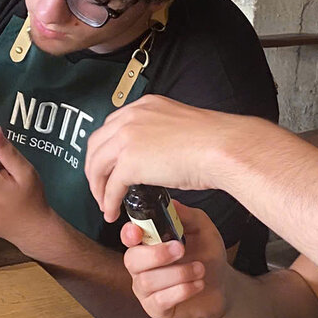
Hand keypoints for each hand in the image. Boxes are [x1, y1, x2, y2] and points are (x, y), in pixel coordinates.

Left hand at [86, 95, 256, 222]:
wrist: (222, 147)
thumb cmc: (214, 141)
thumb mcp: (180, 128)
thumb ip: (162, 136)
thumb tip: (158, 158)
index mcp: (144, 106)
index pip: (112, 126)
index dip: (106, 149)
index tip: (108, 164)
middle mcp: (131, 117)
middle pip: (97, 144)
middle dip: (95, 168)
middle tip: (100, 186)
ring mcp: (128, 138)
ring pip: (97, 165)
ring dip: (97, 187)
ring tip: (104, 203)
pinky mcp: (130, 162)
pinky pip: (111, 186)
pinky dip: (108, 202)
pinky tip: (112, 212)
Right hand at [120, 201, 230, 317]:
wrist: (222, 286)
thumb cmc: (207, 255)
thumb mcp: (203, 230)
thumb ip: (186, 216)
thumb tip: (171, 204)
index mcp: (148, 244)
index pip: (128, 237)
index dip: (128, 234)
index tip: (138, 232)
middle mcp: (141, 267)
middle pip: (131, 260)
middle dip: (156, 254)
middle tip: (181, 249)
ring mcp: (146, 289)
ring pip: (147, 281)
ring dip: (178, 273)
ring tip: (200, 269)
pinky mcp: (156, 309)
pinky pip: (159, 300)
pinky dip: (182, 290)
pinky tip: (198, 284)